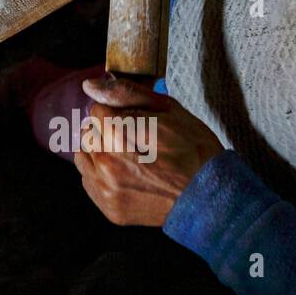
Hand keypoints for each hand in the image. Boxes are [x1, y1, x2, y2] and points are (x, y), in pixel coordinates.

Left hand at [74, 74, 223, 226]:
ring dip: (100, 152)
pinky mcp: (109, 208)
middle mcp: (107, 163)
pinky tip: (126, 175)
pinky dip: (101, 174)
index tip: (136, 123)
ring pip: (84, 156)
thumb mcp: (168, 109)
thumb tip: (89, 86)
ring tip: (129, 158)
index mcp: (120, 134)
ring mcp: (107, 189)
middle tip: (134, 141)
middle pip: (88, 133)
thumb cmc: (194, 150)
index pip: (96, 110)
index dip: (117, 113)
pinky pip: (88, 181)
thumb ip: (125, 94)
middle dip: (106, 131)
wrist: (211, 198)